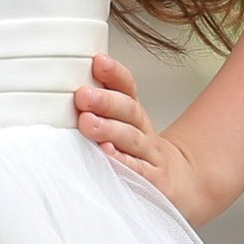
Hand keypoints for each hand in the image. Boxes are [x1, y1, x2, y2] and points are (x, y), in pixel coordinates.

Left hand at [72, 52, 216, 220]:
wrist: (182, 183)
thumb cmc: (139, 154)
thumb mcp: (123, 128)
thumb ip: (98, 110)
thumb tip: (62, 89)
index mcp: (133, 115)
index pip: (128, 88)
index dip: (114, 73)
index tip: (98, 61)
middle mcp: (143, 131)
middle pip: (128, 111)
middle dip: (105, 101)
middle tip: (83, 95)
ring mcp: (151, 156)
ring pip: (131, 138)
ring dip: (109, 129)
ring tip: (87, 122)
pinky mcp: (155, 181)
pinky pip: (138, 170)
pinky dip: (122, 162)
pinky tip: (106, 154)